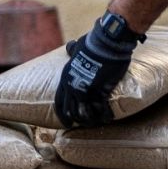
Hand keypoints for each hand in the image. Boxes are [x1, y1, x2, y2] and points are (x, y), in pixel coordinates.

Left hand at [52, 12, 144, 127]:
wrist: (105, 44)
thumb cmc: (91, 43)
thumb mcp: (76, 48)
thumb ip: (72, 50)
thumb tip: (69, 46)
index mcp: (65, 79)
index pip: (59, 101)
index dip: (62, 114)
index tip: (66, 122)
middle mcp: (73, 87)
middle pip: (71, 110)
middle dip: (76, 120)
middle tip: (82, 125)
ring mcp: (86, 91)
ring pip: (85, 113)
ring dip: (91, 120)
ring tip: (97, 123)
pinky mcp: (100, 91)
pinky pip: (101, 109)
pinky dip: (105, 115)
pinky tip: (108, 118)